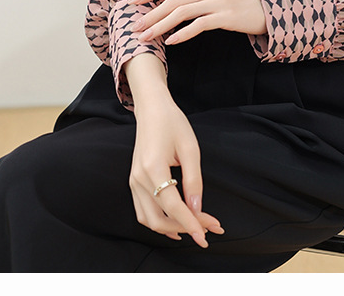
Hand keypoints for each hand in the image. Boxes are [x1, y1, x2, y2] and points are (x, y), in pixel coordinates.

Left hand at [129, 0, 265, 45]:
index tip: (133, 2)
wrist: (264, 9)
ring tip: (146, 38)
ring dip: (160, 26)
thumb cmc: (235, 2)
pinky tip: (171, 41)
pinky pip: (199, 25)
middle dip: (150, 14)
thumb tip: (165, 0)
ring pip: (182, 12)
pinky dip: (182, 33)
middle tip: (135, 27)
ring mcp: (218, 0)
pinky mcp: (226, 16)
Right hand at [129, 86, 223, 245]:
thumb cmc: (172, 123)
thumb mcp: (190, 148)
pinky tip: (175, 224)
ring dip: (171, 228)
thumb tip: (197, 208)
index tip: (206, 235)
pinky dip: (159, 222)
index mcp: (153, 168)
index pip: (172, 206)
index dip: (190, 223)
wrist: (152, 109)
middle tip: (209, 229)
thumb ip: (194, 180)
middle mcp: (139, 179)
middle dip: (185, 228)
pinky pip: (143, 211)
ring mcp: (134, 181)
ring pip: (149, 219)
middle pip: (159, 218)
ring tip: (195, 228)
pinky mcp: (134, 182)